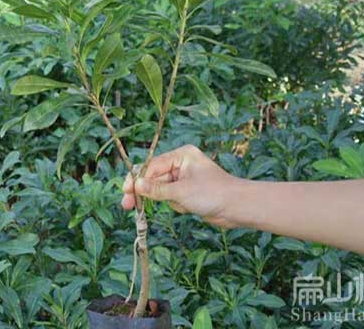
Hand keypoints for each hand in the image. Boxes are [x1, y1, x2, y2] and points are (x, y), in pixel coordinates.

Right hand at [121, 145, 241, 227]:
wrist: (238, 208)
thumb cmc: (213, 193)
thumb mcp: (181, 192)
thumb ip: (156, 189)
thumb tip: (135, 186)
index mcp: (181, 155)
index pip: (152, 166)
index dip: (137, 180)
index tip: (125, 192)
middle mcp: (182, 164)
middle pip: (153, 177)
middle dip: (144, 191)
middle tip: (127, 205)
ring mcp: (184, 178)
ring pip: (161, 189)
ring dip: (163, 199)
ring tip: (179, 205)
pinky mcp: (188, 191)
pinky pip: (171, 197)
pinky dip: (174, 204)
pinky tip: (187, 208)